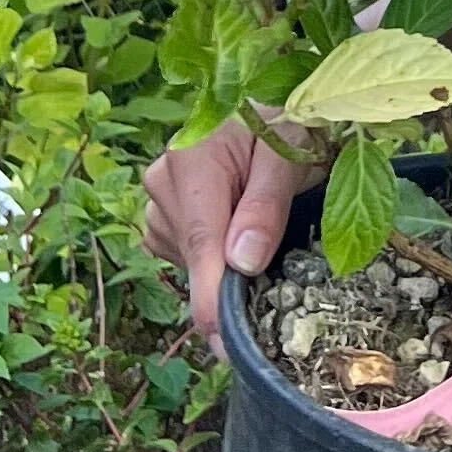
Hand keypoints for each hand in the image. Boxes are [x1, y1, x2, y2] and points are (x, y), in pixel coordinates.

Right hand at [145, 119, 308, 349]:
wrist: (275, 111)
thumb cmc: (289, 126)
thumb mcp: (293, 154)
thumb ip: (267, 204)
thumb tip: (242, 262)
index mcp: (192, 157)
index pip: (201, 241)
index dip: (213, 296)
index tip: (225, 341)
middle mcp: (163, 179)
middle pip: (195, 255)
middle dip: (231, 274)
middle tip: (281, 258)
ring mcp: (158, 201)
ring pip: (189, 260)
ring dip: (224, 262)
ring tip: (263, 222)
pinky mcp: (163, 219)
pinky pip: (185, 257)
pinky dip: (214, 257)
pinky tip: (236, 229)